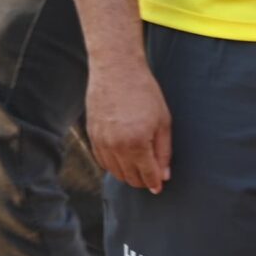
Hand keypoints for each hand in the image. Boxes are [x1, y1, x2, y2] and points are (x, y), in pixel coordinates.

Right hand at [86, 59, 172, 192]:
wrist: (116, 69)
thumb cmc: (144, 92)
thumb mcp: (163, 122)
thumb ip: (164, 152)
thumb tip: (164, 176)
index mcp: (137, 143)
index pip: (147, 176)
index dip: (155, 183)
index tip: (160, 186)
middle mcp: (116, 146)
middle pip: (130, 177)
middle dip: (142, 180)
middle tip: (151, 175)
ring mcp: (101, 140)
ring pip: (114, 172)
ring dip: (127, 174)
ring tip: (138, 166)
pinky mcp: (91, 133)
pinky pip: (101, 160)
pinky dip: (112, 164)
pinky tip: (122, 158)